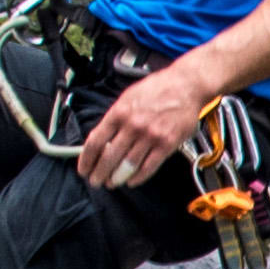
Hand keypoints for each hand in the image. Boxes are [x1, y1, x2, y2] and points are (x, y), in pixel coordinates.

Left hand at [76, 48, 218, 192]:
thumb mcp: (128, 98)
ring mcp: (150, 136)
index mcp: (119, 113)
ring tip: (112, 183)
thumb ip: (115, 117)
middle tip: (96, 181)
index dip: (86, 160)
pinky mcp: (167, 145)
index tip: (84, 169)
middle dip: (99, 173)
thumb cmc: (157, 89)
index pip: (95, 142)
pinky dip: (138, 177)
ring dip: (117, 178)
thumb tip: (102, 138)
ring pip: (128, 165)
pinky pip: (148, 167)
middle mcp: (132, 126)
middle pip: (109, 158)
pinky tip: (131, 181)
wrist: (185, 86)